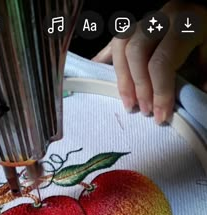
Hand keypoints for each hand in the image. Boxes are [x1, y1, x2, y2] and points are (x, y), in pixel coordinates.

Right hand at [93, 1, 206, 123]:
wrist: (204, 19)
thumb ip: (201, 78)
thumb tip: (185, 105)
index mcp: (184, 24)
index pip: (161, 61)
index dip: (159, 92)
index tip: (160, 116)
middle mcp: (161, 19)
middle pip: (135, 53)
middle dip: (138, 87)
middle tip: (144, 110)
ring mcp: (146, 21)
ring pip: (121, 46)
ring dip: (122, 78)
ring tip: (129, 102)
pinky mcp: (136, 27)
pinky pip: (114, 42)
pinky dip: (104, 59)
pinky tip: (97, 73)